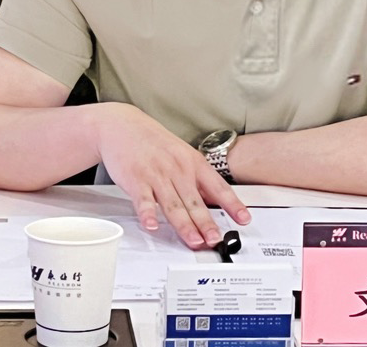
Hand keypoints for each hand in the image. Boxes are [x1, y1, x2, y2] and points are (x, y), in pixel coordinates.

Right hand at [94, 103, 250, 249]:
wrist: (122, 125)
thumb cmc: (153, 142)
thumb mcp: (182, 154)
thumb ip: (196, 178)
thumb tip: (214, 201)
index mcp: (193, 162)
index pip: (218, 186)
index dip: (232, 204)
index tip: (244, 219)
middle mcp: (177, 168)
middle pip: (195, 201)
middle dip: (207, 223)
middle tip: (215, 240)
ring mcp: (156, 174)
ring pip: (173, 205)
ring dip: (184, 226)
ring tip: (194, 241)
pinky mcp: (135, 179)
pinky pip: (143, 200)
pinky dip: (148, 213)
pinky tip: (152, 225)